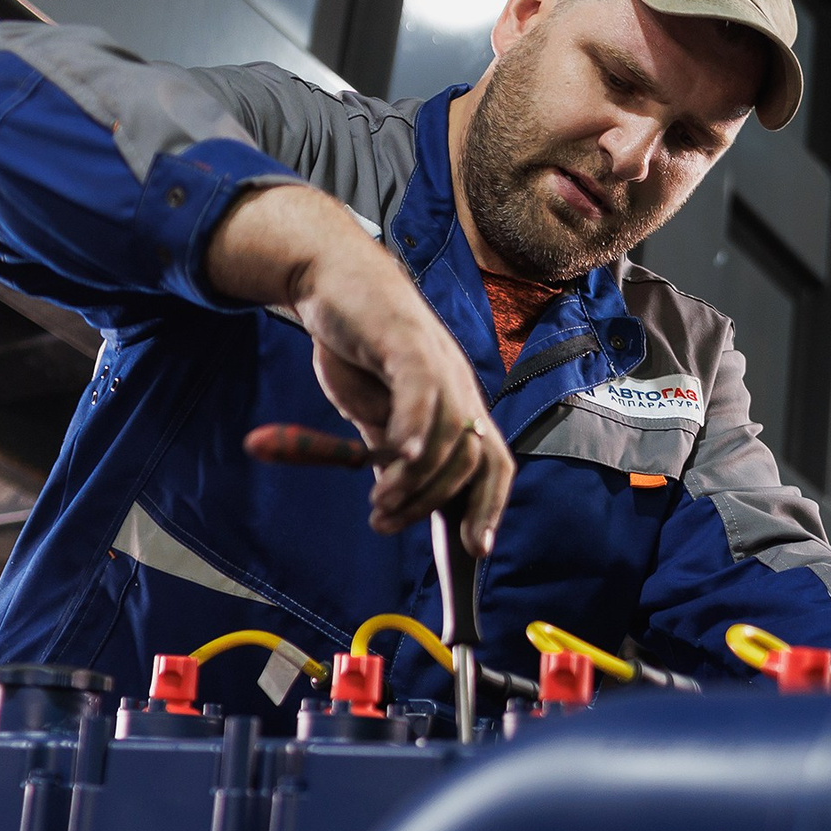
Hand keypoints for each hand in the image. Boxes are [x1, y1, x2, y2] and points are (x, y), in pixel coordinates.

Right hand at [208, 186, 511, 552]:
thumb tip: (398, 498)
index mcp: (460, 406)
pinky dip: (413, 428)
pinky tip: (395, 456)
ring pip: (449, 435)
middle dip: (431, 502)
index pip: (496, 464)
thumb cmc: (359, 348)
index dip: (489, 507)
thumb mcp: (377, 412)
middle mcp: (461, 387)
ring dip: (414, 479)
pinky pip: (421, 392)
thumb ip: (392, 451)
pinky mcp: (407, 342)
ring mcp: (439, 363)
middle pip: (471, 459)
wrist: (334, 280)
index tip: (474, 550)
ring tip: (378, 503)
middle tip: (386, 521)